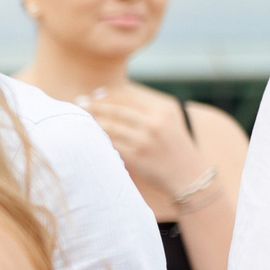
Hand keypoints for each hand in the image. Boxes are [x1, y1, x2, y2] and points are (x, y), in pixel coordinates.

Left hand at [82, 91, 208, 201]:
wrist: (189, 175)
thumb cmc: (174, 147)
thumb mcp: (168, 122)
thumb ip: (147, 110)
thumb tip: (114, 98)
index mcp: (163, 110)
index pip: (129, 96)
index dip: (108, 94)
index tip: (93, 94)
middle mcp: (155, 122)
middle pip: (117, 109)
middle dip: (95, 105)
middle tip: (79, 102)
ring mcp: (145, 140)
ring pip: (110, 126)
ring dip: (92, 121)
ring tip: (79, 118)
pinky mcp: (136, 156)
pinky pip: (110, 144)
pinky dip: (98, 138)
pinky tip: (88, 136)